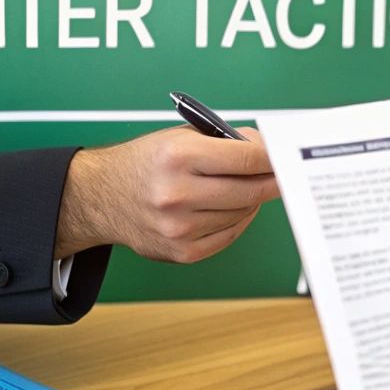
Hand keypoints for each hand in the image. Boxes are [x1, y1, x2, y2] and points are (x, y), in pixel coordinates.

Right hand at [53, 126, 279, 260]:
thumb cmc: (146, 162)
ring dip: (253, 200)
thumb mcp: (180, 138)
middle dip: (272, 181)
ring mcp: (179, 227)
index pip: (245, 159)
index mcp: (177, 157)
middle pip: (249, 190)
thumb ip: (225, 143)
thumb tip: (268, 153)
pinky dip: (239, 221)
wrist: (102, 196)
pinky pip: (228, 235)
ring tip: (250, 187)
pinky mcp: (181, 251)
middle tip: (285, 175)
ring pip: (242, 214)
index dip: (273, 158)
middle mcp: (177, 194)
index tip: (287, 157)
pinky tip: (236, 208)